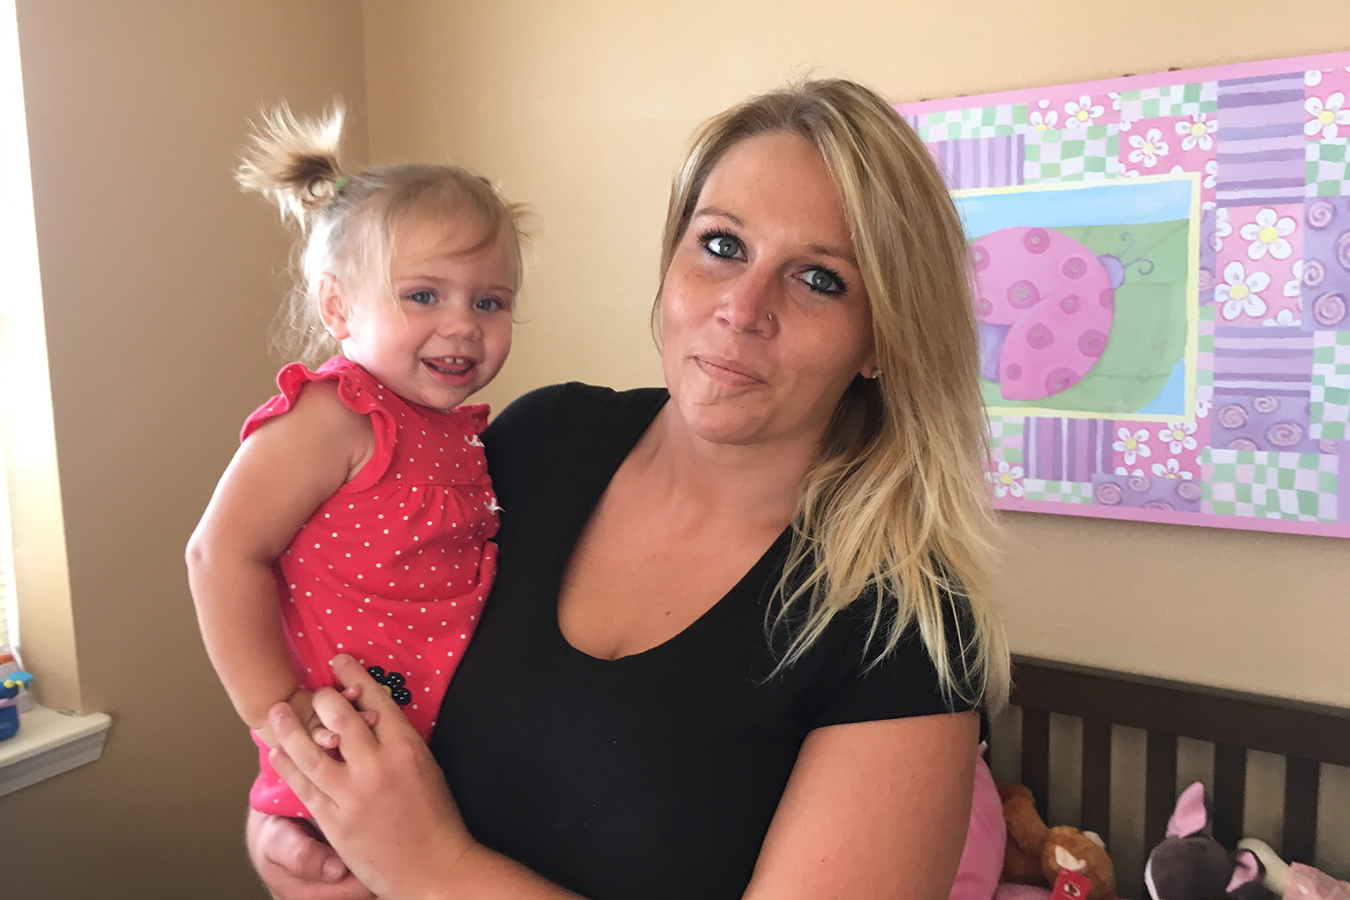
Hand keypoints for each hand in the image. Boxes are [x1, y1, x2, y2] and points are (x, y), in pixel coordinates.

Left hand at [268, 655, 474, 899]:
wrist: (433, 868)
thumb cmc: (435, 819)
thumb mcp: (427, 768)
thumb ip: (400, 742)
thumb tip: (374, 717)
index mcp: (406, 749)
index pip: (375, 701)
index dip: (354, 677)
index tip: (340, 661)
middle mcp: (378, 767)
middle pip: (341, 718)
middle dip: (322, 698)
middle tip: (311, 689)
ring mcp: (353, 794)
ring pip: (313, 751)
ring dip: (291, 727)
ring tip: (278, 710)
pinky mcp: (334, 820)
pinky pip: (304, 786)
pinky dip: (288, 766)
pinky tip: (278, 752)